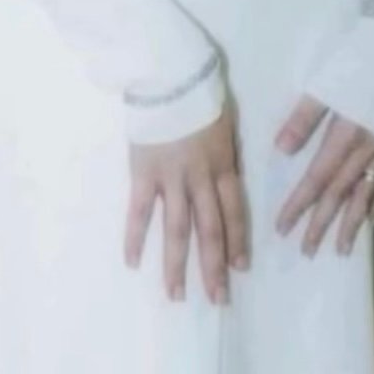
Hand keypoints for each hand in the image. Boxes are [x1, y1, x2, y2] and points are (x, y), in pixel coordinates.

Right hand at [125, 102, 249, 305]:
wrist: (169, 75)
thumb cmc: (201, 95)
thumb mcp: (227, 125)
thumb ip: (227, 156)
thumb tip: (230, 181)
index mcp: (223, 166)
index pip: (234, 213)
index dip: (237, 242)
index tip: (240, 269)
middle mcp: (200, 179)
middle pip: (210, 230)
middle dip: (214, 267)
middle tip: (217, 299)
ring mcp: (170, 179)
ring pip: (177, 229)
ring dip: (177, 265)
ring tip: (176, 295)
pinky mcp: (143, 174)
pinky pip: (139, 211)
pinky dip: (136, 238)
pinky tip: (133, 263)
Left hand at [273, 93, 373, 256]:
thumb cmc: (360, 57)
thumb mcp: (328, 83)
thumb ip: (305, 118)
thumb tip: (282, 150)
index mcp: (347, 134)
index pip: (318, 179)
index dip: (300, 205)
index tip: (284, 228)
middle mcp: (368, 148)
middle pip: (342, 193)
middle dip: (323, 224)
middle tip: (307, 251)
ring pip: (367, 193)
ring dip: (353, 223)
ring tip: (342, 249)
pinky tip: (371, 219)